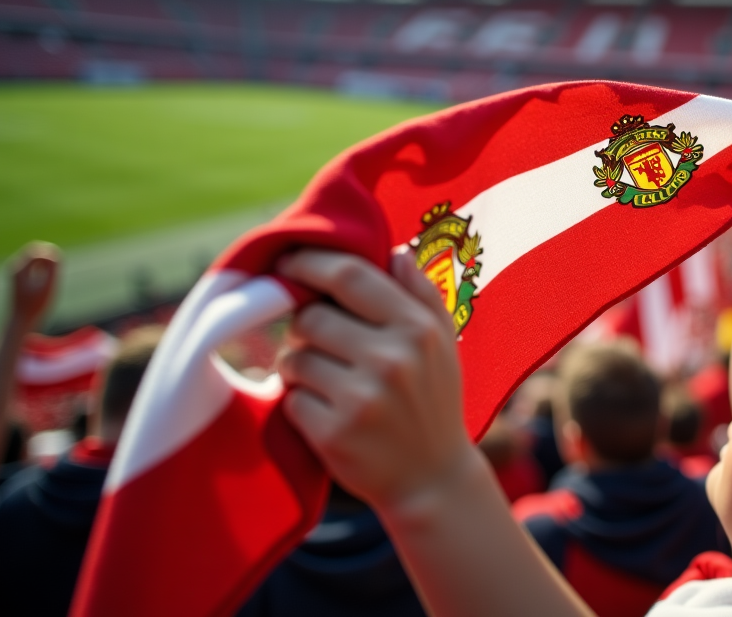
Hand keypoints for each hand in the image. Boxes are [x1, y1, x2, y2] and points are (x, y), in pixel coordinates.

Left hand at [8, 242, 59, 332]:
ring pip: (34, 257)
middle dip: (48, 256)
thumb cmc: (36, 306)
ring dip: (46, 262)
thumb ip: (53, 269)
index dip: (52, 256)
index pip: (38, 252)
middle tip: (57, 269)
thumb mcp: (48, 287)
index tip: (59, 268)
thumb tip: (55, 253)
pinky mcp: (19, 277)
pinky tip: (46, 280)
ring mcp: (16, 272)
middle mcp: (15, 267)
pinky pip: (32, 264)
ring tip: (52, 277)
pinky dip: (42, 267)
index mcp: (20, 269)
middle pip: (34, 250)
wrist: (21, 320)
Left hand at [277, 249, 477, 515]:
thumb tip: (393, 251)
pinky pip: (290, 398)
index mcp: (417, 328)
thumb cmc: (433, 400)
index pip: (349, 275)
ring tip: (328, 382)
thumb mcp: (443, 343)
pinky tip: (327, 413)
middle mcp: (392, 359)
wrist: (432, 480)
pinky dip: (300, 403)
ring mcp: (362, 398)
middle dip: (305, 326)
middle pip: (311, 316)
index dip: (310, 263)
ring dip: (300, 366)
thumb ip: (421, 293)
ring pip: (294, 357)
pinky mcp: (334, 433)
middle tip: (321, 344)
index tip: (289, 263)